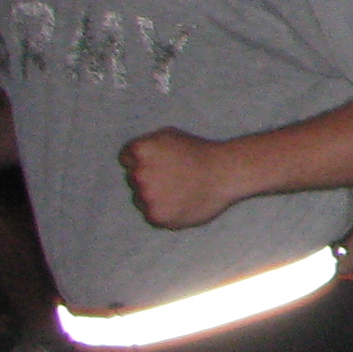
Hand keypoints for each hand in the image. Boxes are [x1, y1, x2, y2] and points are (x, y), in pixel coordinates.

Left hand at [120, 127, 238, 229]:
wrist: (226, 173)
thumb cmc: (201, 152)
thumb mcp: (169, 135)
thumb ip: (146, 145)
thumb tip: (130, 157)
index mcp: (140, 151)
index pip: (126, 158)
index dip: (143, 160)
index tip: (160, 163)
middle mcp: (138, 173)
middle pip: (133, 179)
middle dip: (148, 178)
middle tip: (173, 177)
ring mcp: (146, 196)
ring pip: (140, 198)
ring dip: (154, 196)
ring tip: (179, 190)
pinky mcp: (156, 216)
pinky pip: (152, 214)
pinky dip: (164, 210)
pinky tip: (181, 202)